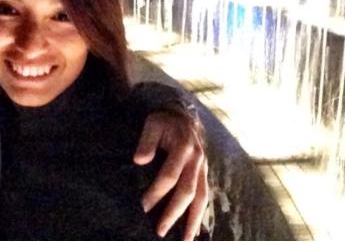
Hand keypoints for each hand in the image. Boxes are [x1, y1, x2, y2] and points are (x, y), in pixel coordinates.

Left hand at [134, 110, 208, 240]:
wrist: (184, 115)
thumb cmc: (164, 121)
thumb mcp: (153, 123)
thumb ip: (147, 141)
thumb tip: (139, 160)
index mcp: (183, 147)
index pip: (169, 176)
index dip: (156, 193)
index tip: (142, 208)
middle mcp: (197, 159)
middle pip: (187, 191)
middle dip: (174, 213)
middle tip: (160, 231)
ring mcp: (203, 167)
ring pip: (201, 197)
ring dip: (193, 220)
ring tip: (185, 240)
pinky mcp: (205, 173)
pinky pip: (205, 196)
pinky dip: (201, 214)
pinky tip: (195, 230)